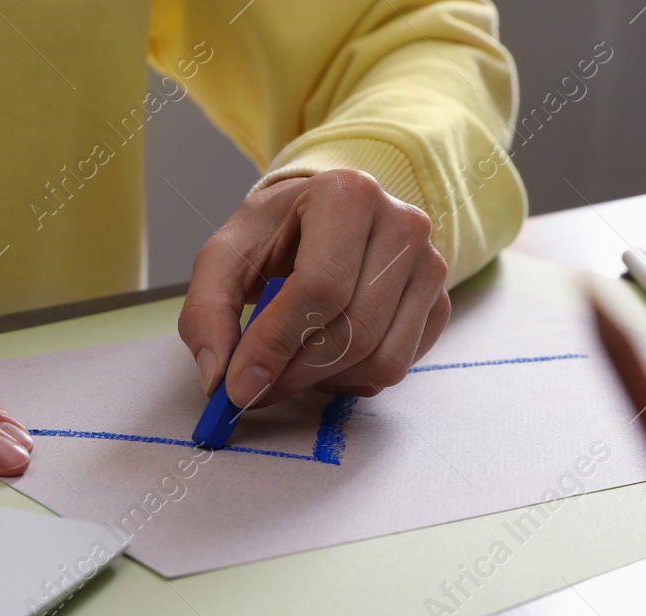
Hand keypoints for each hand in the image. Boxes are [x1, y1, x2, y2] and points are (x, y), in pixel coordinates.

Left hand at [179, 170, 450, 407]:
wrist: (325, 218)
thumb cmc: (276, 235)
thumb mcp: (225, 258)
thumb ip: (207, 313)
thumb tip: (218, 377)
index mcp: (347, 196)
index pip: (320, 288)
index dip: (276, 345)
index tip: (240, 386)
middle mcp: (402, 225)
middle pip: (353, 331)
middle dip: (295, 373)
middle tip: (255, 388)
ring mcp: (429, 265)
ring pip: (380, 358)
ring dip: (324, 380)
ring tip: (290, 362)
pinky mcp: (438, 302)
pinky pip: (398, 366)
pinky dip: (353, 378)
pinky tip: (326, 356)